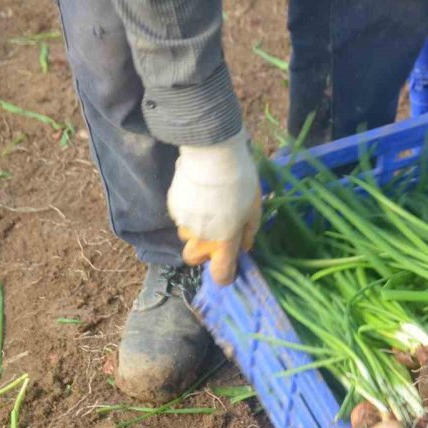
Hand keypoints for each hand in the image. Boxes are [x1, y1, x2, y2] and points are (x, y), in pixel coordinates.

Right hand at [167, 128, 262, 285]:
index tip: (229, 267)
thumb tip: (245, 247)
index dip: (225, 275)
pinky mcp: (173, 205)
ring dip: (196, 229)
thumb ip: (249, 232)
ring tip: (207, 207)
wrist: (212, 152)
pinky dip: (189, 210)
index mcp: (224, 241)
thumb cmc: (241, 181)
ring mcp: (183, 222)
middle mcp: (200, 237)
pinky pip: (180, 216)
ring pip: (186, 235)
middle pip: (193, 258)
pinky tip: (198, 193)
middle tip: (215, 234)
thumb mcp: (255, 208)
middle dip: (203, 252)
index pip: (220, 274)